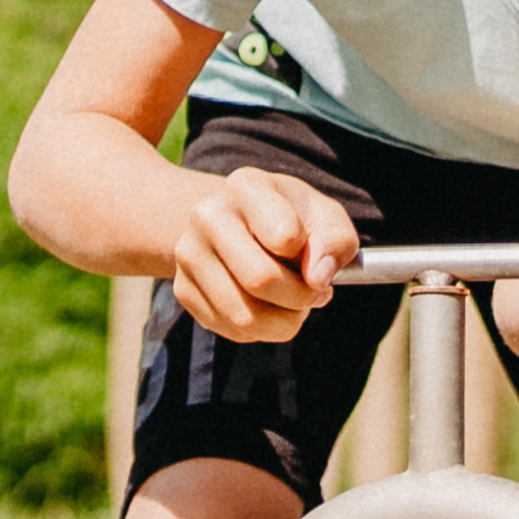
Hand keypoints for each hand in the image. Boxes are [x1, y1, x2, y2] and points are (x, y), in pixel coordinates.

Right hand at [166, 168, 354, 338]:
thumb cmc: (291, 219)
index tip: (317, 258)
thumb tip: (318, 279)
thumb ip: (335, 240)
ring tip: (293, 304)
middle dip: (301, 299)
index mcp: (245, 187)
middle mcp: (207, 215)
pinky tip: (266, 308)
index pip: (285, 236)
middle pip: (261, 280)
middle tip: (313, 294)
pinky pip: (232, 331)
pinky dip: (261, 331)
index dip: (312, 258)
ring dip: (284, 323)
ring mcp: (188, 254)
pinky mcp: (183, 290)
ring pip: (245, 317)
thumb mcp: (324, 216)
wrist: (239, 223)